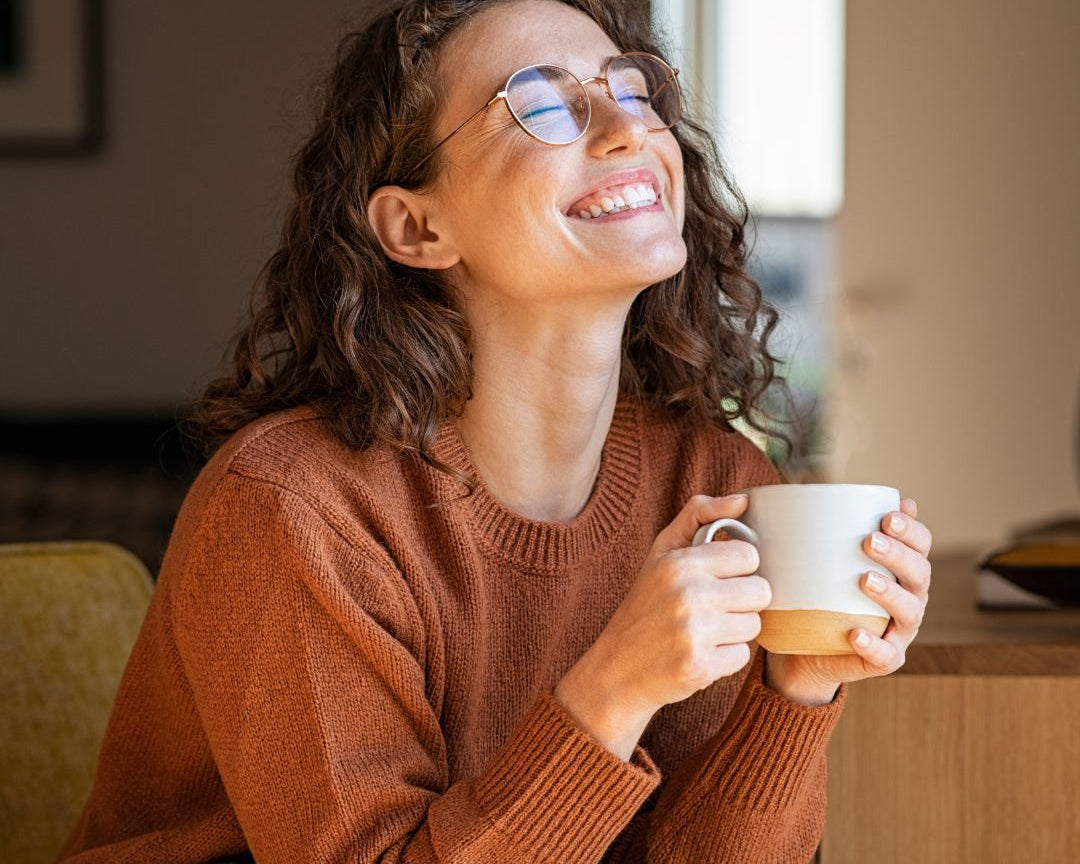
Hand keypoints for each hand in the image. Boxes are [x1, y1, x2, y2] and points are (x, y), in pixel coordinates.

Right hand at [554, 494, 770, 758]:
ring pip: (754, 625)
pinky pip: (742, 656)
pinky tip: (700, 653)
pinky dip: (726, 658)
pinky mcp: (701, 667)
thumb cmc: (644, 605)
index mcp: (680, 563)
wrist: (616, 669)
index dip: (739, 569)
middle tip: (714, 608)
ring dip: (735, 630)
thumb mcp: (661, 553)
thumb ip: (698, 516)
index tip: (719, 578)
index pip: (749, 556)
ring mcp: (694, 633)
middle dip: (742, 601)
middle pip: (760, 591)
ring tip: (704, 631)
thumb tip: (742, 500)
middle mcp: (688, 595)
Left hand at [764, 497, 932, 704]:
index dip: (911, 528)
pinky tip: (854, 633)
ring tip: (864, 580)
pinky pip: (886, 655)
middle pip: (919, 573)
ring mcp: (898, 631)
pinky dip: (873, 644)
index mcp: (897, 568)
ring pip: (910, 611)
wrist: (800, 648)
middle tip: (869, 541)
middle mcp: (907, 597)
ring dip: (891, 594)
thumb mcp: (812, 558)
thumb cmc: (810, 593)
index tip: (887, 514)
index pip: (919, 543)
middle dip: (899, 554)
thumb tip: (795, 489)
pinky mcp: (883, 659)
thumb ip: (814, 528)